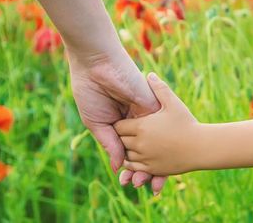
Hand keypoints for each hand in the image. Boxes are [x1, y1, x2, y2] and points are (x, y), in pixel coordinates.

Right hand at [66, 49, 166, 191]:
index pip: (128, 149)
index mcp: (119, 124)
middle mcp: (135, 121)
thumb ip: (110, 144)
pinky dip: (161, 148)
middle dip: (145, 169)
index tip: (128, 184)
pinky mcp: (154, 106)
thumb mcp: (97, 123)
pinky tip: (161, 164)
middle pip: (144, 149)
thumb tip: (119, 167)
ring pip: (154, 144)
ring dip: (155, 163)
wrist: (97, 65)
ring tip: (150, 184)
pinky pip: (161, 129)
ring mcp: (146, 114)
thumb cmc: (90, 91)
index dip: (129, 167)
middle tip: (142, 187)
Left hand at [114, 73, 203, 175]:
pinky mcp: (152, 169)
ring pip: (125, 156)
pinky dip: (133, 164)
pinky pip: (134, 168)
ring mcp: (145, 158)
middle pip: (119, 141)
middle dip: (122, 137)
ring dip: (127, 151)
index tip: (126, 121)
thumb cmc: (187, 123)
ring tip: (134, 144)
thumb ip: (159, 89)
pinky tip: (140, 155)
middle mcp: (140, 144)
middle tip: (128, 132)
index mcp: (141, 127)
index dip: (120, 124)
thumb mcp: (173, 103)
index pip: (118, 126)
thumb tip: (148, 74)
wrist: (201, 147)